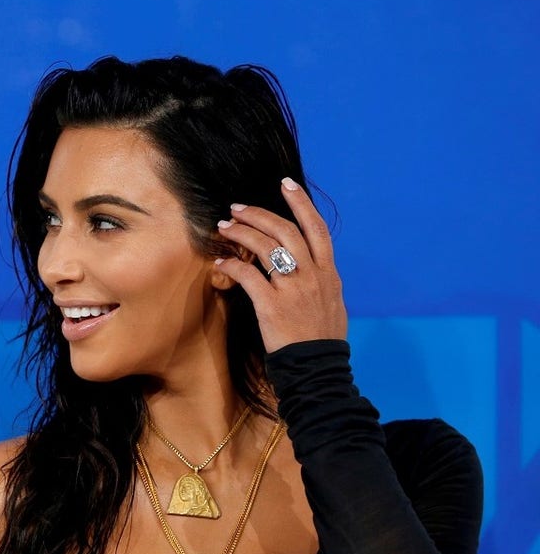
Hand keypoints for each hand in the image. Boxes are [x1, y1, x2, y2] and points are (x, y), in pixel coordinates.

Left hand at [213, 177, 346, 352]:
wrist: (318, 369)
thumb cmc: (321, 340)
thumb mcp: (333, 305)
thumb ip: (322, 282)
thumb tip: (313, 268)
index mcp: (329, 274)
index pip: (317, 229)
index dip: (301, 204)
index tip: (286, 184)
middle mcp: (313, 276)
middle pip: (286, 231)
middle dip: (259, 214)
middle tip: (237, 208)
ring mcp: (294, 289)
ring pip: (266, 247)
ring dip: (242, 233)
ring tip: (224, 228)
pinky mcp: (273, 305)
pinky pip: (248, 275)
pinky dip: (231, 266)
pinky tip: (219, 265)